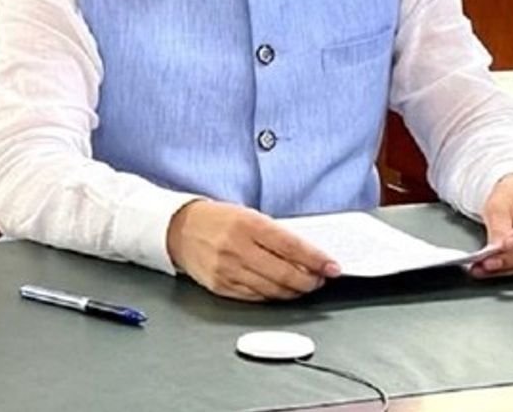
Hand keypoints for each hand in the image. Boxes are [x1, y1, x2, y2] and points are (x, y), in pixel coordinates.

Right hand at [166, 199, 340, 301]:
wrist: (179, 229)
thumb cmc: (219, 220)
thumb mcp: (249, 215)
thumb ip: (276, 235)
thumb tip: (307, 256)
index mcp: (248, 224)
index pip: (291, 246)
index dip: (316, 259)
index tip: (332, 267)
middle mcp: (237, 248)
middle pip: (284, 273)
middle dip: (309, 280)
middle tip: (321, 279)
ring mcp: (228, 270)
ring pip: (272, 290)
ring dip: (294, 291)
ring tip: (305, 285)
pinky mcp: (220, 286)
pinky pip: (255, 297)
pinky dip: (273, 296)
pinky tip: (281, 291)